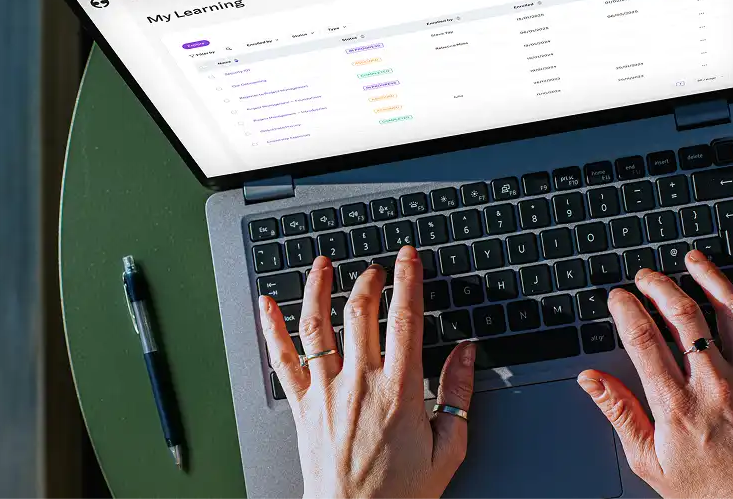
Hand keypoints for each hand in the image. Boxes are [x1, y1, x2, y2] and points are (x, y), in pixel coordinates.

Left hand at [259, 246, 475, 498]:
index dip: (408, 280)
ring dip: (318, 288)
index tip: (409, 258)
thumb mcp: (448, 449)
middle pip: (360, 312)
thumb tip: (466, 353)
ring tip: (323, 265)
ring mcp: (325, 393)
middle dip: (369, 279)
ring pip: (317, 326)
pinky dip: (271, 329)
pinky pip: (282, 361)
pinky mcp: (302, 407)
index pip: (405, 319)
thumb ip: (458, 395)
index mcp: (398, 391)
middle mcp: (359, 384)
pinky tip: (266, 305)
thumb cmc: (400, 493)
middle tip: (376, 267)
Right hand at [579, 251, 732, 497]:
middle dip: (659, 285)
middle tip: (646, 276)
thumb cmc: (708, 492)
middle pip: (684, 315)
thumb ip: (619, 413)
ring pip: (730, 311)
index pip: (643, 339)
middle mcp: (714, 385)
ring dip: (709, 277)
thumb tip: (590, 380)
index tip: (618, 297)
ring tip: (692, 259)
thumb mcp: (649, 462)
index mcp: (676, 405)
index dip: (626, 309)